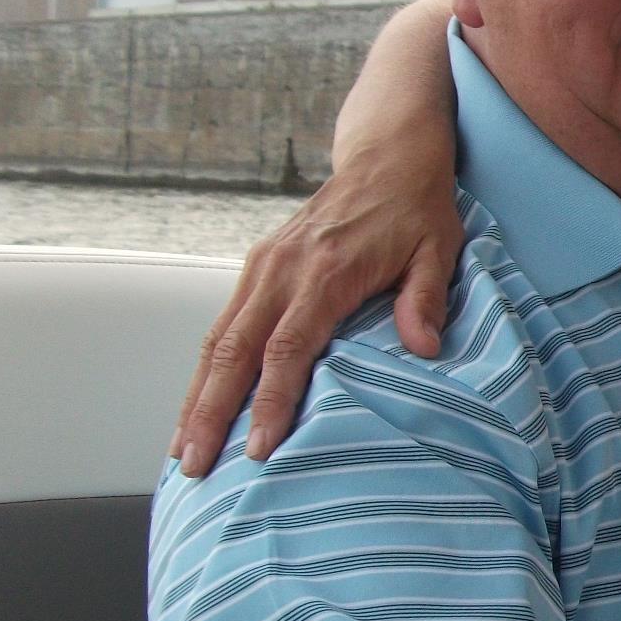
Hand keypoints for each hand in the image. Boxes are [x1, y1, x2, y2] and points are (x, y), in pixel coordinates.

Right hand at [169, 164, 464, 474]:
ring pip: (218, 341)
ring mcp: (264, 267)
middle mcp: (282, 270)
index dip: (270, 400)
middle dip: (211, 412)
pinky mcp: (258, 268)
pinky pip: (223, 326)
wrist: (388, 156)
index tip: (257, 447)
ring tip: (183, 450)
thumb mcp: (438, 249)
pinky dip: (206, 371)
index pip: (288, 347)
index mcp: (324, 270)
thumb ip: (426, 298)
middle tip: (196, 465)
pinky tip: (198, 406)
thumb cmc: (417, 209)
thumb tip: (424, 349)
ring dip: (197, 397)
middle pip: (235, 351)